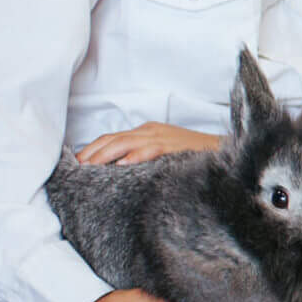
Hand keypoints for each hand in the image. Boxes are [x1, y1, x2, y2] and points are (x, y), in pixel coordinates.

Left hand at [76, 122, 220, 164]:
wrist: (224, 150)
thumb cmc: (194, 156)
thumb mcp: (165, 152)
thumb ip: (144, 156)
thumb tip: (121, 170)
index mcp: (147, 131)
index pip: (112, 137)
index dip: (93, 149)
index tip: (78, 162)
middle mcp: (150, 131)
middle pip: (113, 138)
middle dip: (92, 152)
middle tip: (76, 167)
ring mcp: (161, 137)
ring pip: (125, 142)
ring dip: (105, 154)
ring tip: (90, 167)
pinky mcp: (173, 146)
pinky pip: (149, 149)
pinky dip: (135, 156)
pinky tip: (122, 165)